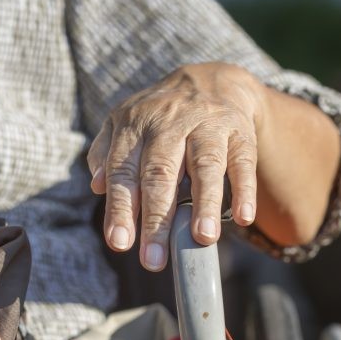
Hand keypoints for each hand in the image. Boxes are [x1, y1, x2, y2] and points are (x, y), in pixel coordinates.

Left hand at [88, 62, 263, 270]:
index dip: (121, 208)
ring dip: (203, 203)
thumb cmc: (160, 116)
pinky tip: (243, 217)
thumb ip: (106, 153)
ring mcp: (207, 125)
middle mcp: (169, 123)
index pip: (123, 171)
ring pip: (205, 164)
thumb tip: (97, 186)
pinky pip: (242, 160)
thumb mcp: (125, 123)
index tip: (120, 243)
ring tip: (202, 238)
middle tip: (154, 260)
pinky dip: (244, 188)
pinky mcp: (239, 131)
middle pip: (160, 173)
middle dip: (156, 218)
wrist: (211, 79)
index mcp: (134, 126)